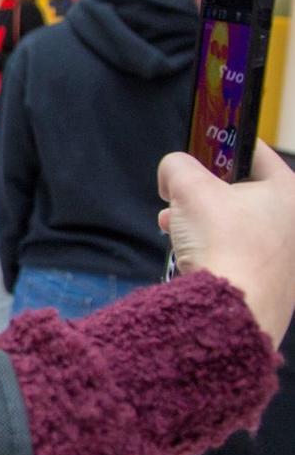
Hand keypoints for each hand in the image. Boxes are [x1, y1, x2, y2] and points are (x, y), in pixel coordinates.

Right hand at [158, 143, 294, 348]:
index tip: (199, 148)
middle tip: (179, 194)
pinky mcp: (274, 281)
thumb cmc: (224, 243)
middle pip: (242, 190)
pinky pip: (239, 251)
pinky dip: (214, 246)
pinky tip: (189, 251)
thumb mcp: (189, 188)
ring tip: (173, 224)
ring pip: (237, 222)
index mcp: (289, 192)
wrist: (234, 309)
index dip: (221, 146)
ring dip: (201, 219)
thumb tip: (172, 173)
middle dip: (202, 191)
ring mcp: (288, 255)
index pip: (255, 152)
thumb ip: (176, 166)